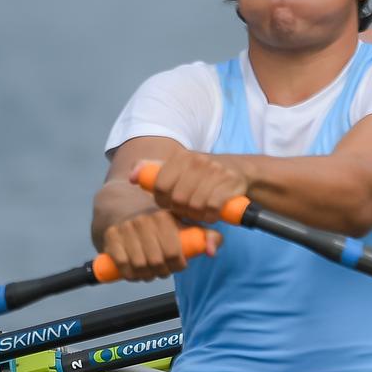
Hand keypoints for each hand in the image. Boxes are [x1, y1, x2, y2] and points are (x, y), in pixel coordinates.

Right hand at [101, 209, 220, 280]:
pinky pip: (122, 264)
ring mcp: (125, 228)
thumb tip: (212, 252)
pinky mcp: (111, 236)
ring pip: (139, 265)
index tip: (179, 266)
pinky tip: (136, 273)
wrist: (125, 210)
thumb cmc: (161, 223)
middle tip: (164, 271)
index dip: (178, 265)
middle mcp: (144, 220)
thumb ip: (206, 235)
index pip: (174, 252)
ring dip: (147, 275)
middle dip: (163, 272)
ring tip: (151, 273)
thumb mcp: (185, 223)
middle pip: (157, 261)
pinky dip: (130, 274)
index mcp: (165, 217)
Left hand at [134, 150, 248, 224]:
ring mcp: (215, 170)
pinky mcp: (230, 182)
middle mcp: (198, 160)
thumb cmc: (202, 175)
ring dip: (197, 214)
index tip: (170, 203)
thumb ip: (153, 172)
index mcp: (181, 157)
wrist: (239, 170)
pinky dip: (211, 215)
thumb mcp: (178, 169)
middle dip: (181, 210)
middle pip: (177, 198)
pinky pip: (212, 207)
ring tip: (200, 211)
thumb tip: (131, 177)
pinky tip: (212, 213)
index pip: (160, 185)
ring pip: (195, 204)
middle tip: (188, 210)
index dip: (163, 201)